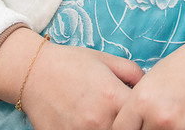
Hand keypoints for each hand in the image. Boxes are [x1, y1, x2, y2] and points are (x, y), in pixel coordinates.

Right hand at [0, 30, 143, 129]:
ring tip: (108, 121)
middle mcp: (99, 119)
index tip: (143, 113)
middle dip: (130, 126)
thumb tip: (151, 88)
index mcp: (113, 96)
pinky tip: (91, 125)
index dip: (145, 116)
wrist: (33, 72)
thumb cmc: (72, 63)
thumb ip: (135, 74)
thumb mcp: (108, 60)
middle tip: (128, 120)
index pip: (143, 117)